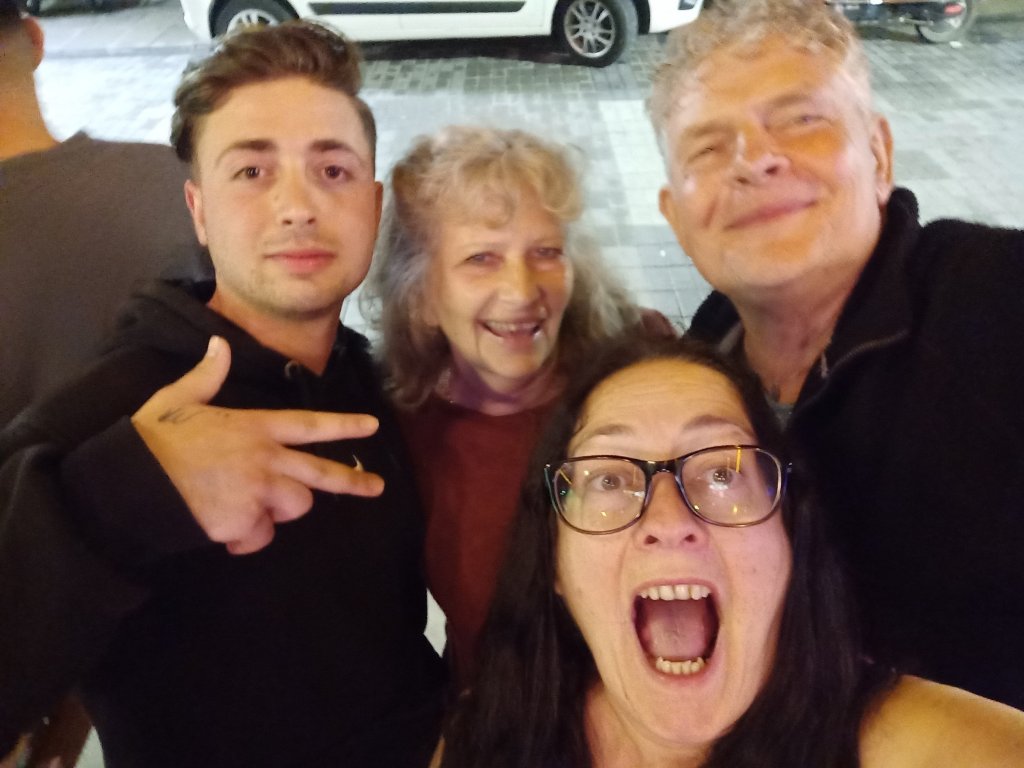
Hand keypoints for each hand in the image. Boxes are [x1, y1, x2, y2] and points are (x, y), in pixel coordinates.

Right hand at [131, 336, 384, 554]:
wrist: (132, 482)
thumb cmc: (154, 439)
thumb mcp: (180, 398)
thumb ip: (207, 376)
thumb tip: (219, 344)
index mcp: (255, 427)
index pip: (310, 425)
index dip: (344, 426)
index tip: (372, 427)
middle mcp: (266, 458)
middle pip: (321, 473)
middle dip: (353, 481)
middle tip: (376, 486)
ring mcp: (258, 491)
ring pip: (294, 507)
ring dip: (276, 511)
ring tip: (242, 505)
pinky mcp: (245, 522)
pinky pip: (260, 536)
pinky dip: (246, 537)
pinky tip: (222, 527)